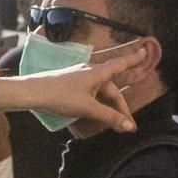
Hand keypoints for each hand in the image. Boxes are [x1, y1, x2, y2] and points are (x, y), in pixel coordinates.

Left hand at [0, 56, 136, 131]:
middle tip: (128, 126)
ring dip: (109, 109)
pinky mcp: (73, 86)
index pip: (120, 65)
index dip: (133, 60)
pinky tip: (97, 116)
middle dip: (121, 108)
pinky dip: (99, 106)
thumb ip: (108, 117)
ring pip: (102, 94)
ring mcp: (81, 79)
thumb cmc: (61, 96)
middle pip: (112, 90)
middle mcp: (91, 73)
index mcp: (97, 73)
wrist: (32, 92)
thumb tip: (129, 126)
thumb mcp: (87, 107)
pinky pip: (92, 95)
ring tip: (115, 125)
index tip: (145, 51)